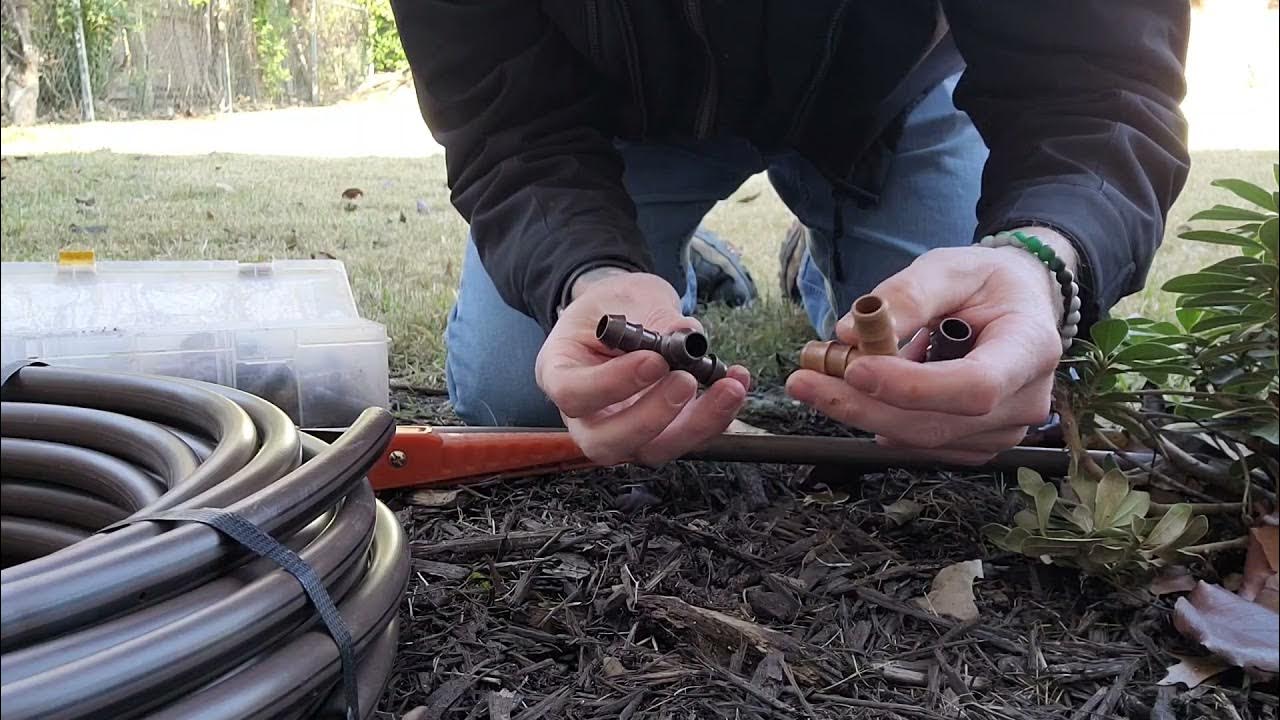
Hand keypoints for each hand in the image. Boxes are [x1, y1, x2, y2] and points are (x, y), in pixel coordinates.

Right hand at [535, 271, 750, 465]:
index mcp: (559, 373)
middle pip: (607, 443)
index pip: (573, 395)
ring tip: (729, 387)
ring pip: (651, 450)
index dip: (613, 385)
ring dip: (697, 424)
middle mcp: (584, 415)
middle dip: (653, 418)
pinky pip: (684, 438)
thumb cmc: (612, 306)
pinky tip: (736, 384)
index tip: (654, 361)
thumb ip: (652, 317)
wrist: (623, 313)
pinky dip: (715, 416)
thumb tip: (687, 335)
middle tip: (687, 380)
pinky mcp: (657, 434)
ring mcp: (620, 430)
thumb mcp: (624, 297)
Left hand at [785, 228, 1075, 463]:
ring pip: (920, 440)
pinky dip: (879, 420)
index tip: (855, 368)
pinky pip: (919, 445)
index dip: (912, 386)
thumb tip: (850, 331)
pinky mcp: (976, 444)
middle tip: (803, 381)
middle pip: (937, 423)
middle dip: (863, 406)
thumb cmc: (985, 282)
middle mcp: (1026, 400)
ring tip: (817, 378)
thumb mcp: (949, 267)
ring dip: (861, 414)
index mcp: (1030, 348)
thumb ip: (906, 294)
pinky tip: (854, 391)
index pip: (975, 385)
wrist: (1016, 305)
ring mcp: (1003, 431)